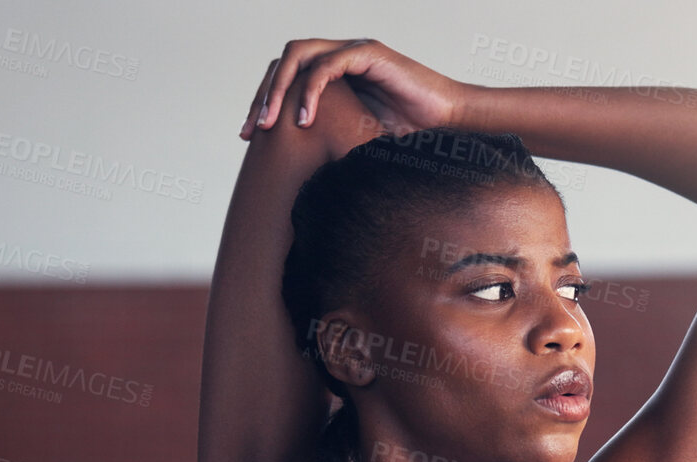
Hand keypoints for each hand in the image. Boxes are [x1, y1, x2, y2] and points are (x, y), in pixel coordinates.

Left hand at [240, 38, 468, 141]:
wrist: (447, 121)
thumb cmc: (408, 133)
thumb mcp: (353, 139)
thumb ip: (325, 140)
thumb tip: (291, 174)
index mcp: (332, 74)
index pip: (284, 76)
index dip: (262, 102)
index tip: (249, 136)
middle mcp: (338, 56)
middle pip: (284, 63)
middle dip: (262, 96)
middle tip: (251, 132)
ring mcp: (352, 52)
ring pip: (299, 56)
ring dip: (279, 90)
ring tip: (269, 124)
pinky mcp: (369, 55)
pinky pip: (328, 65)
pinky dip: (311, 91)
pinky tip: (303, 120)